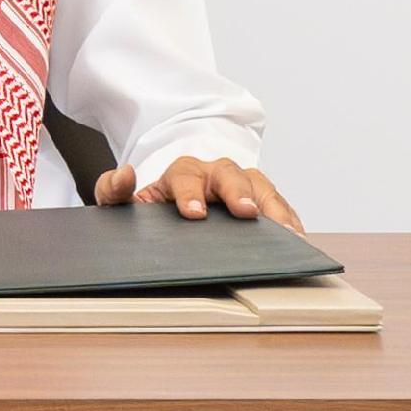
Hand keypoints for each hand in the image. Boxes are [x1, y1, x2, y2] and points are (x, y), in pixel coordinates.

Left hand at [96, 154, 301, 224]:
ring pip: (261, 186)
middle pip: (230, 175)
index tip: (194, 213)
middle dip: (239, 192)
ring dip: (274, 208)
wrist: (176, 201)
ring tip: (286, 232)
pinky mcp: (262, 201)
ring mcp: (242, 185)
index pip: (185, 176)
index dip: (190, 193)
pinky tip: (296, 238)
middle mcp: (215, 173)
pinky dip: (289, 219)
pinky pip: (280, 205)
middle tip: (247, 212)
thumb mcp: (125, 199)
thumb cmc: (155, 203)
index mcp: (182, 172)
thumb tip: (125, 175)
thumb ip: (113, 190)